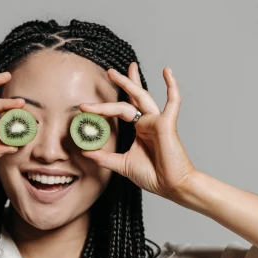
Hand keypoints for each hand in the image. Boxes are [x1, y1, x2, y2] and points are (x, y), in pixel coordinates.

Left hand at [78, 63, 196, 200]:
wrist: (171, 186)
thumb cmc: (153, 175)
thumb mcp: (121, 165)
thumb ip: (104, 157)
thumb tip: (85, 151)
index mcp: (140, 129)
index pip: (121, 110)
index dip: (104, 107)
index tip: (86, 106)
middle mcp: (148, 122)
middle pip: (133, 97)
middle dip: (122, 83)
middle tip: (109, 71)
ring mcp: (158, 121)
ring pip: (142, 97)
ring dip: (130, 83)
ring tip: (115, 72)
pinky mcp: (167, 124)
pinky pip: (173, 102)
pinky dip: (171, 86)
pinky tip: (166, 71)